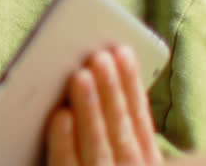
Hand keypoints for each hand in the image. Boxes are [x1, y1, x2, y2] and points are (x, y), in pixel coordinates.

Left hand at [46, 45, 163, 165]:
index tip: (123, 51)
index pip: (139, 120)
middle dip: (111, 91)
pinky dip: (65, 141)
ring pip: (97, 145)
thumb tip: (91, 76)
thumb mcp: (112, 156)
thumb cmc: (89, 164)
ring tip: (80, 76)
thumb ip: (110, 130)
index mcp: (144, 164)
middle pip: (120, 130)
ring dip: (90, 109)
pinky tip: (61, 115)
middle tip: (99, 56)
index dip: (131, 85)